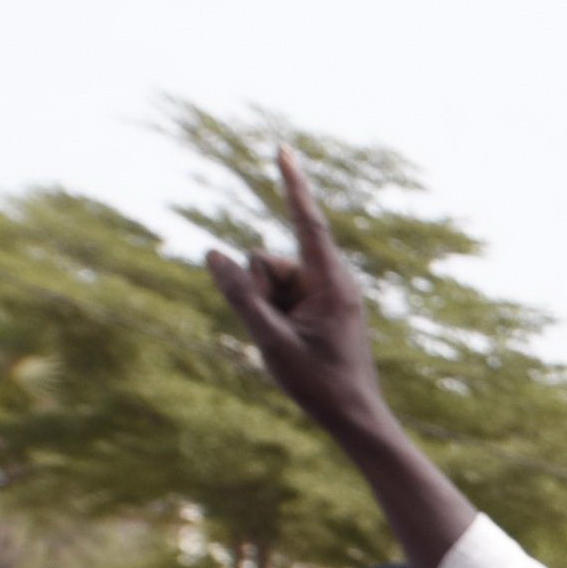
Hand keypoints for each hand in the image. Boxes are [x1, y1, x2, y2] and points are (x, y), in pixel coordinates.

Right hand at [202, 147, 396, 449]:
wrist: (354, 418)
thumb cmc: (319, 383)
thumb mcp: (270, 340)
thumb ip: (239, 296)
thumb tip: (212, 254)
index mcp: (333, 283)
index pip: (307, 222)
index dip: (292, 184)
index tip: (283, 149)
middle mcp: (329, 280)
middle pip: (268, 260)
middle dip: (260, 290)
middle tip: (283, 333)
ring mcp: (320, 293)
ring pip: (266, 279)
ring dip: (264, 308)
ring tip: (290, 342)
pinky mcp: (313, 305)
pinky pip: (273, 296)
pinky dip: (270, 315)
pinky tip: (290, 343)